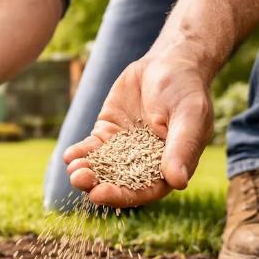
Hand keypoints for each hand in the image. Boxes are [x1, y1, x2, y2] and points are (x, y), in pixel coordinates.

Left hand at [63, 54, 212, 207]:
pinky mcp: (108, 134)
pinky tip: (69, 156)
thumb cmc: (186, 89)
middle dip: (97, 185)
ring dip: (85, 172)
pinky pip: (92, 148)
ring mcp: (124, 150)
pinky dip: (80, 153)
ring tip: (73, 170)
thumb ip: (182, 147)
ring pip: (102, 168)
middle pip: (118, 183)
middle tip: (80, 180)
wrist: (169, 62)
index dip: (121, 196)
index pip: (143, 191)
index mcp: (168, 167)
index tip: (99, 195)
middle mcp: (144, 164)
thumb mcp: (189, 116)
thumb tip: (178, 182)